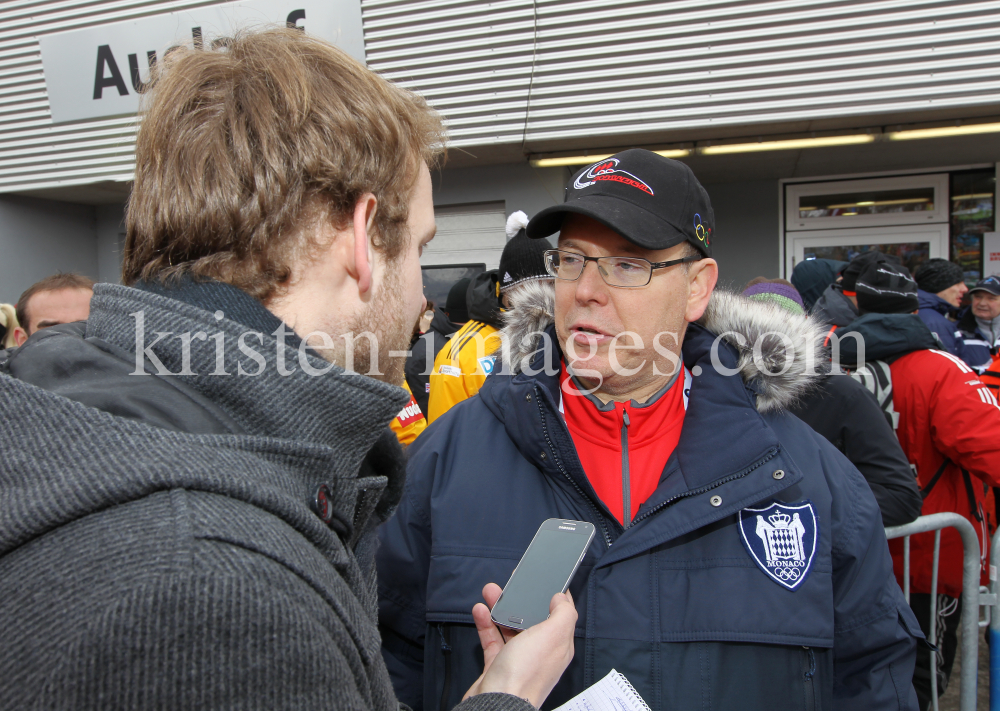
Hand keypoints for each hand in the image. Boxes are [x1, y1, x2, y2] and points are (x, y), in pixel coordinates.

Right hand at [463, 583, 576, 707]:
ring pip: (510, 626)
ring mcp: (519, 659)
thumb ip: (563, 613)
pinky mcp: (498, 665)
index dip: (554, 595)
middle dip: (522, 598)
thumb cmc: (525, 671)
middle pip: (533, 618)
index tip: (546, 579)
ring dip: (500, 607)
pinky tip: (480, 611)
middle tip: (512, 583)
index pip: (561, 615)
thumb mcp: (553, 634)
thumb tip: (562, 598)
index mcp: (558, 645)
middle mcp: (540, 652)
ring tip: (490, 592)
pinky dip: (486, 624)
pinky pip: (492, 639)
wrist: (497, 702)